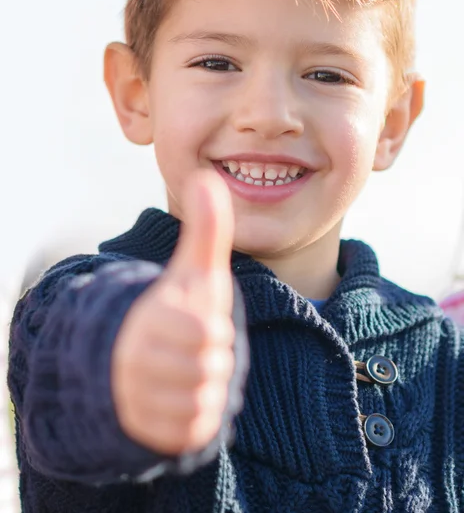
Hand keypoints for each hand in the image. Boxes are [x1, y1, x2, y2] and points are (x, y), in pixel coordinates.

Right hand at [111, 170, 235, 454]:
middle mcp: (138, 358)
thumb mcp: (194, 271)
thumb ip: (207, 228)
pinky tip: (181, 396)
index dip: (212, 327)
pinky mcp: (147, 430)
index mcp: (151, 317)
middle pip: (210, 368)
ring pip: (203, 400)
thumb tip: (208, 177)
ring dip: (206, 386)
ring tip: (187, 370)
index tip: (195, 322)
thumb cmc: (176, 309)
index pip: (209, 331)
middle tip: (194, 349)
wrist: (137, 359)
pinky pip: (193, 429)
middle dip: (211, 358)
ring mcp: (138, 397)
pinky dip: (196, 415)